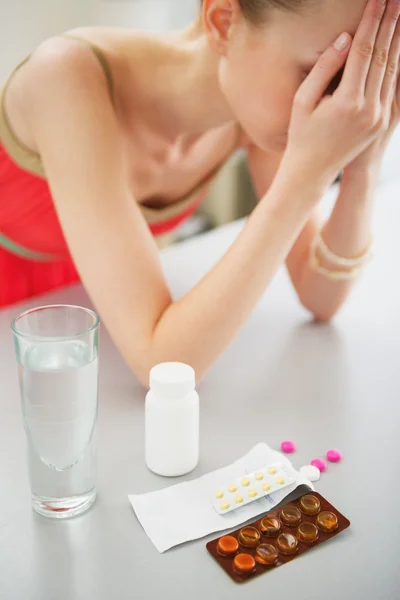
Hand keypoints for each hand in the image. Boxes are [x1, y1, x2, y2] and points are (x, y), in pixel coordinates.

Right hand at [284, 0, 399, 189]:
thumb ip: (324, 68)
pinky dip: (396, 63)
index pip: (363, 51)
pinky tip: (397, 46)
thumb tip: (346, 38)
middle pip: (383, 56)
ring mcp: (379, 117)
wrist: (312, 171)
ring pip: (392, 69)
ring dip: (397, 39)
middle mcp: (369, 110)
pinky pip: (393, 85)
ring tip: (399, 14)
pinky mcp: (383, 122)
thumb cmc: (301, 134)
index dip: (371, 22)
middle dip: (389, 24)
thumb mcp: (303, 101)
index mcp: (347, 103)